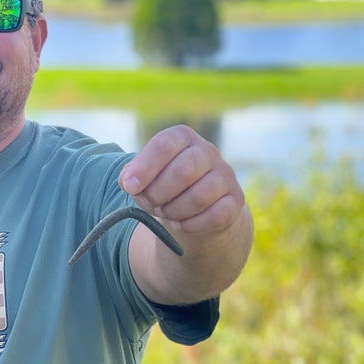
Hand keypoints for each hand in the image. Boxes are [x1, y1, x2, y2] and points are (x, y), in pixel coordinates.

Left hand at [119, 125, 244, 234]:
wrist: (194, 211)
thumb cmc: (163, 187)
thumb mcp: (143, 178)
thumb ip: (130, 176)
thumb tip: (128, 181)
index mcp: (182, 137)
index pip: (165, 144)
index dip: (145, 167)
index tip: (130, 186)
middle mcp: (207, 151)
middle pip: (184, 170)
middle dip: (159, 193)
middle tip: (152, 203)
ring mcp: (225, 174)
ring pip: (199, 196)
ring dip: (174, 211)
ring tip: (166, 212)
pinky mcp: (235, 199)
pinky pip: (215, 216)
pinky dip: (192, 225)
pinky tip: (181, 224)